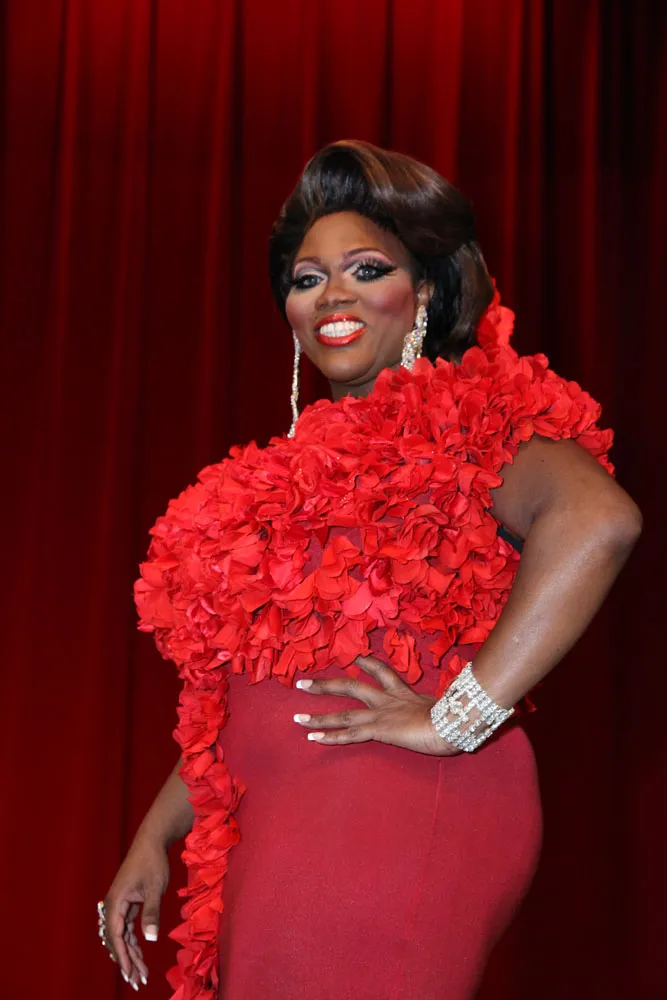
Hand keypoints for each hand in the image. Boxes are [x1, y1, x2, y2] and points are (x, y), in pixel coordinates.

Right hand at [102, 835, 169, 989]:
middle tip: (137, 982)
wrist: (151, 841)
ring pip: (122, 937)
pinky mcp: (127, 904)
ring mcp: (120, 905)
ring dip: (130, 955)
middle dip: (127, 962)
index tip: (129, 974)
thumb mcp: (155, 888)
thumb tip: (150, 939)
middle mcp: (114, 906)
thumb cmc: (153, 862)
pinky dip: (133, 943)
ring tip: (140, 975)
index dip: (122, 957)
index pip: (116, 936)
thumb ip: (151, 913)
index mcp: (116, 902)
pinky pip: (127, 929)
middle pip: (117, 940)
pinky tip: (139, 957)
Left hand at [293, 654, 458, 755]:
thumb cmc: (456, 716)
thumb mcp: (447, 707)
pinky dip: (331, 736)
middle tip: (302, 683)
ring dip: (318, 716)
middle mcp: (387, 699)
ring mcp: (381, 713)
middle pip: (350, 686)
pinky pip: (350, 733)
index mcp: (403, 692)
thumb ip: (440, 707)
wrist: (453, 722)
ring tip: (296, 718)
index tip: (351, 655)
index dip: (364, 662)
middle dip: (325, 685)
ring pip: (343, 713)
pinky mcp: (379, 728)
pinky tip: (313, 738)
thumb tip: (453, 708)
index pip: (380, 670)